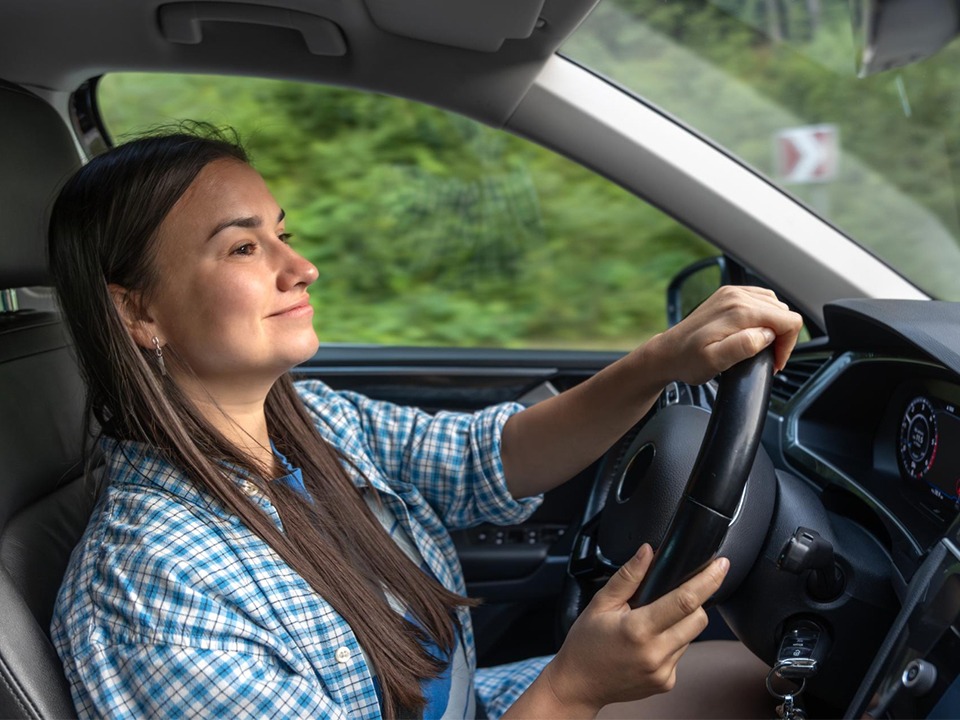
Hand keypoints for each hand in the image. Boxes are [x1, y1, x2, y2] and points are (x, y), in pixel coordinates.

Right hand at [542, 545, 729, 713]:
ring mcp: (663, 672)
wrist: (579, 685)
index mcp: (638, 629)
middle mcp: (655, 654)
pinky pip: (681, 654)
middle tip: (668, 598)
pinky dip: (671, 643)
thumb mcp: (600, 603)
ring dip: (678, 624)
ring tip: (649, 625)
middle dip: (693, 602)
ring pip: (691, 636)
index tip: (721, 565)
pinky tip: (647, 644)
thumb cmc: (586, 643)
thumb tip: (647, 551)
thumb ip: (628, 576)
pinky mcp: (666, 683)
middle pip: (698, 619)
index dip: (707, 580)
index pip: (685, 601)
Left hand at [645, 285, 802, 385]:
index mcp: (739, 310)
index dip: (788, 344)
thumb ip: (744, 346)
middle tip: (766, 358)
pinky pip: (760, 300)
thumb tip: (766, 334)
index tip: (774, 361)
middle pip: (784, 312)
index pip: (789, 320)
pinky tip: (753, 333)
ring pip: (774, 305)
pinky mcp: (728, 296)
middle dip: (782, 337)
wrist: (666, 353)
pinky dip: (764, 317)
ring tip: (760, 347)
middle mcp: (737, 296)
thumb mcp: (715, 361)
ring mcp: (732, 293)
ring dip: (774, 327)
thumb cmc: (687, 361)